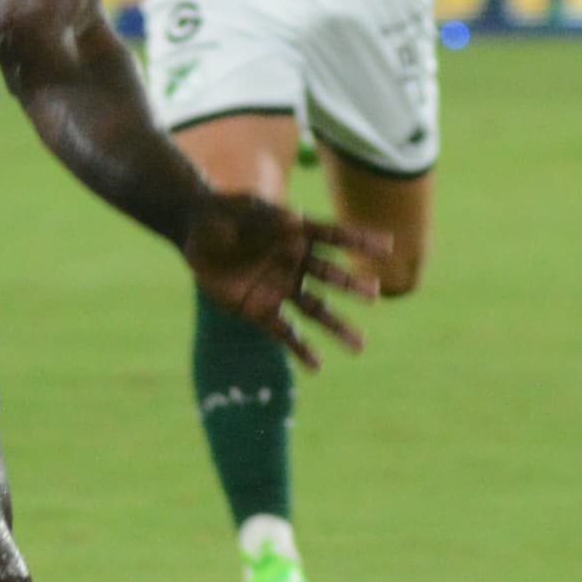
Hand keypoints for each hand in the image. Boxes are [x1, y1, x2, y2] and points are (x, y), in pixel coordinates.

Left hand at [183, 192, 381, 369]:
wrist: (193, 235)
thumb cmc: (220, 216)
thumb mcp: (239, 214)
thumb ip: (265, 222)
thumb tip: (296, 219)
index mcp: (295, 234)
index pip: (333, 237)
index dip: (360, 240)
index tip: (387, 246)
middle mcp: (294, 263)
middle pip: (330, 277)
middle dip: (351, 285)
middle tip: (373, 294)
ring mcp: (279, 288)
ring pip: (315, 309)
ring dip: (337, 327)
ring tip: (360, 346)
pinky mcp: (260, 309)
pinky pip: (284, 332)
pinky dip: (300, 348)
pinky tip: (317, 367)